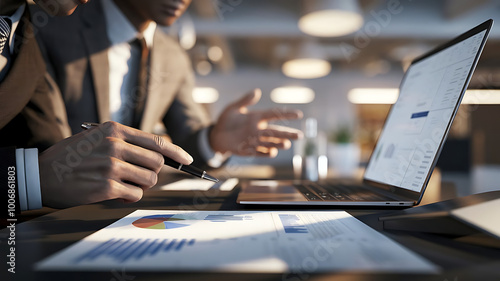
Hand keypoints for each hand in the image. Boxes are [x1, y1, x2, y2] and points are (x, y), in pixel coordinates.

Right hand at [38, 121, 192, 207]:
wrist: (41, 175)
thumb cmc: (72, 157)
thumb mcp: (96, 137)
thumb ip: (125, 141)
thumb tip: (158, 153)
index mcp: (114, 130)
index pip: (156, 141)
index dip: (176, 152)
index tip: (188, 159)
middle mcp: (115, 145)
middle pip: (157, 163)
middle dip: (152, 172)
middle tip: (137, 176)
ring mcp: (111, 166)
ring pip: (148, 180)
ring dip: (140, 185)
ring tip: (122, 183)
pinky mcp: (107, 187)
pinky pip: (135, 195)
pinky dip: (129, 196)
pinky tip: (114, 193)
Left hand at [210, 89, 302, 156]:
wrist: (216, 136)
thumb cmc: (225, 120)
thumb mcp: (233, 108)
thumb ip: (245, 101)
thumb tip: (256, 91)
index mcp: (257, 118)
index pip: (274, 115)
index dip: (286, 114)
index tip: (299, 114)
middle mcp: (259, 130)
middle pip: (276, 132)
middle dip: (288, 134)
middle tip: (300, 136)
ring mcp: (254, 141)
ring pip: (270, 142)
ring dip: (278, 144)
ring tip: (286, 145)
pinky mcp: (249, 150)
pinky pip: (259, 152)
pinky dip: (265, 152)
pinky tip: (271, 152)